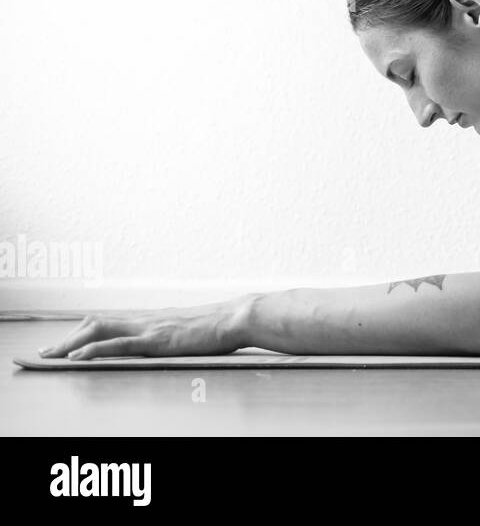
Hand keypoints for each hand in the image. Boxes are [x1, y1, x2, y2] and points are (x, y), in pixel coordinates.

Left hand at [37, 295, 255, 360]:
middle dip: (67, 338)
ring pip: (100, 331)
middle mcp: (145, 320)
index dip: (82, 331)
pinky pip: (119, 345)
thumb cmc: (220, 327)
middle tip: (46, 353)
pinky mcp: (158, 340)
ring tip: (52, 356)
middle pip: (95, 323)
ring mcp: (150, 328)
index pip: (108, 321)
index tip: (64, 344)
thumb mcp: (190, 331)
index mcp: (152, 319)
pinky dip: (94, 349)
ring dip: (71, 343)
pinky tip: (78, 357)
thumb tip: (170, 343)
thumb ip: (174, 335)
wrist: (237, 317)